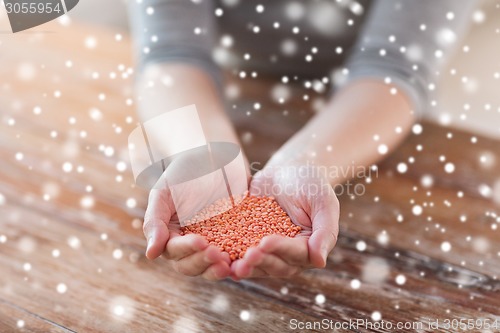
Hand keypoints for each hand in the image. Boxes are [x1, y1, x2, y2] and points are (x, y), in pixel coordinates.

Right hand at [142, 149, 237, 280]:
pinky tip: (249, 260)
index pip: (175, 251)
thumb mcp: (164, 192)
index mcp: (172, 237)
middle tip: (218, 256)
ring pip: (214, 267)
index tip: (201, 242)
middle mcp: (192, 246)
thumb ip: (155, 221)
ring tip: (230, 264)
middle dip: (204, 263)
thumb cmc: (184, 172)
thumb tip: (151, 254)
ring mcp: (215, 244)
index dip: (187, 250)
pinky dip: (242, 262)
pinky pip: (238, 256)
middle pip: (193, 266)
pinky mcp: (236, 239)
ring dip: (220, 269)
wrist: (213, 155)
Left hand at [231, 165, 338, 278]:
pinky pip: (238, 252)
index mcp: (309, 248)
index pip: (296, 254)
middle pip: (275, 265)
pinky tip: (215, 254)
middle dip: (260, 261)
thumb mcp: (323, 201)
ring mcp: (266, 252)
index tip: (265, 242)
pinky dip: (228, 255)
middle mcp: (287, 256)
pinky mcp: (248, 242)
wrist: (286, 171)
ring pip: (255, 264)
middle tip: (245, 256)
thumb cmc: (310, 183)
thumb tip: (320, 261)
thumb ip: (325, 230)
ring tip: (229, 264)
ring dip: (243, 265)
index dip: (280, 249)